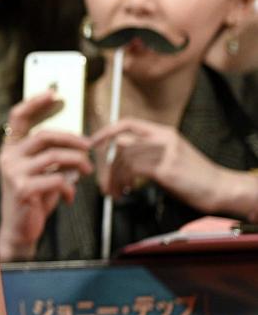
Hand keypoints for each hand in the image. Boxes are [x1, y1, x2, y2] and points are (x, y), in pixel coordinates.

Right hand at [0, 91, 91, 260]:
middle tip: (90, 146)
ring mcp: (13, 172)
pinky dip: (70, 187)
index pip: (19, 117)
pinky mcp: (23, 189)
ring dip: (78, 163)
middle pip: (45, 135)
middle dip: (72, 138)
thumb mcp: (44, 174)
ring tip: (87, 171)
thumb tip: (80, 144)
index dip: (35, 103)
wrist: (20, 231)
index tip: (54, 93)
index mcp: (10, 149)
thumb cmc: (33, 201)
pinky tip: (71, 197)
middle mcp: (8, 157)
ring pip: (55, 156)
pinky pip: (57, 179)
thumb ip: (55, 158)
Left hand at [89, 118, 225, 211]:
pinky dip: (124, 181)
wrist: (221, 188)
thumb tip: (119, 161)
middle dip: (107, 165)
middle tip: (104, 183)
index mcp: (163, 132)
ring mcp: (165, 152)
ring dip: (114, 177)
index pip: (127, 123)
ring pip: (124, 157)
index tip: (92, 143)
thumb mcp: (170, 156)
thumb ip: (147, 153)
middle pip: (121, 144)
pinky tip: (126, 190)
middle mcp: (163, 138)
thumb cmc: (194, 177)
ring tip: (115, 191)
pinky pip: (134, 169)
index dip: (106, 131)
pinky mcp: (166, 167)